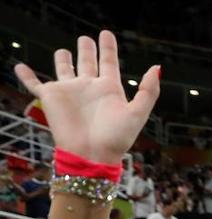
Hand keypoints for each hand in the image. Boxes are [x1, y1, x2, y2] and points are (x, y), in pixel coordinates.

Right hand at [13, 31, 159, 164]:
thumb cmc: (116, 138)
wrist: (91, 155)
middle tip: (85, 38)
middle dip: (87, 50)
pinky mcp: (50, 98)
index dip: (108, 48)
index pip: (109, 62)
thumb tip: (156, 67)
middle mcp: (89, 87)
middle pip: (87, 63)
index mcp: (109, 89)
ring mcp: (70, 92)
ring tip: (62, 51)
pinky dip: (26, 76)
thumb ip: (148, 91)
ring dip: (63, 60)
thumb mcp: (138, 113)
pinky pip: (35, 84)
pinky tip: (20, 67)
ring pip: (64, 70)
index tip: (106, 33)